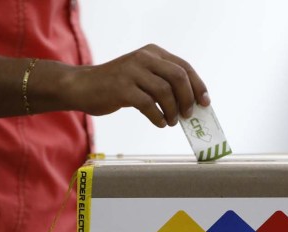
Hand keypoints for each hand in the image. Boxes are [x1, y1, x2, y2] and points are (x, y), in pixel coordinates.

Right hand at [67, 44, 208, 126]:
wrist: (82, 86)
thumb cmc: (118, 86)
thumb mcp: (142, 76)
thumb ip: (164, 83)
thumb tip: (192, 104)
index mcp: (152, 53)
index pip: (184, 67)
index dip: (198, 86)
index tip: (205, 103)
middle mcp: (144, 58)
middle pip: (178, 77)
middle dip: (188, 99)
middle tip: (188, 115)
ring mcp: (132, 72)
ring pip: (165, 92)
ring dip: (173, 111)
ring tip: (171, 121)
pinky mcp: (122, 88)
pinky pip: (149, 105)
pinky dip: (158, 117)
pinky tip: (160, 123)